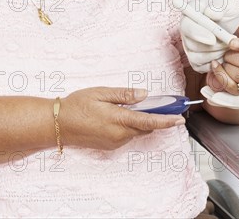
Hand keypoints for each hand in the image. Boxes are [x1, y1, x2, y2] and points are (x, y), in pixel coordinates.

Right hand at [60, 87, 183, 149]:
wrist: (58, 124)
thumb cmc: (77, 105)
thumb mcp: (100, 93)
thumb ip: (124, 95)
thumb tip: (144, 95)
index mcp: (118, 120)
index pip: (149, 122)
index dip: (166, 120)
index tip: (180, 118)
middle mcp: (119, 135)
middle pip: (145, 128)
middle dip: (156, 118)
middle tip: (163, 106)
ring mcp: (114, 142)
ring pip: (136, 131)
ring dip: (141, 122)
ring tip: (136, 107)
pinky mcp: (110, 145)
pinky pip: (126, 135)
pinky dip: (131, 126)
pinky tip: (122, 115)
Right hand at [180, 0, 238, 72]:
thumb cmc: (233, 7)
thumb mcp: (231, 0)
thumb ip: (222, 5)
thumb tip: (212, 13)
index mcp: (191, 12)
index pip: (187, 26)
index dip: (198, 34)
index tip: (213, 39)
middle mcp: (187, 30)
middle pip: (191, 46)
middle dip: (213, 47)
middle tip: (230, 42)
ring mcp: (190, 45)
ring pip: (198, 58)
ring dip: (217, 54)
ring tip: (230, 44)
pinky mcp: (196, 59)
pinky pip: (203, 67)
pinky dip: (216, 62)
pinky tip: (226, 52)